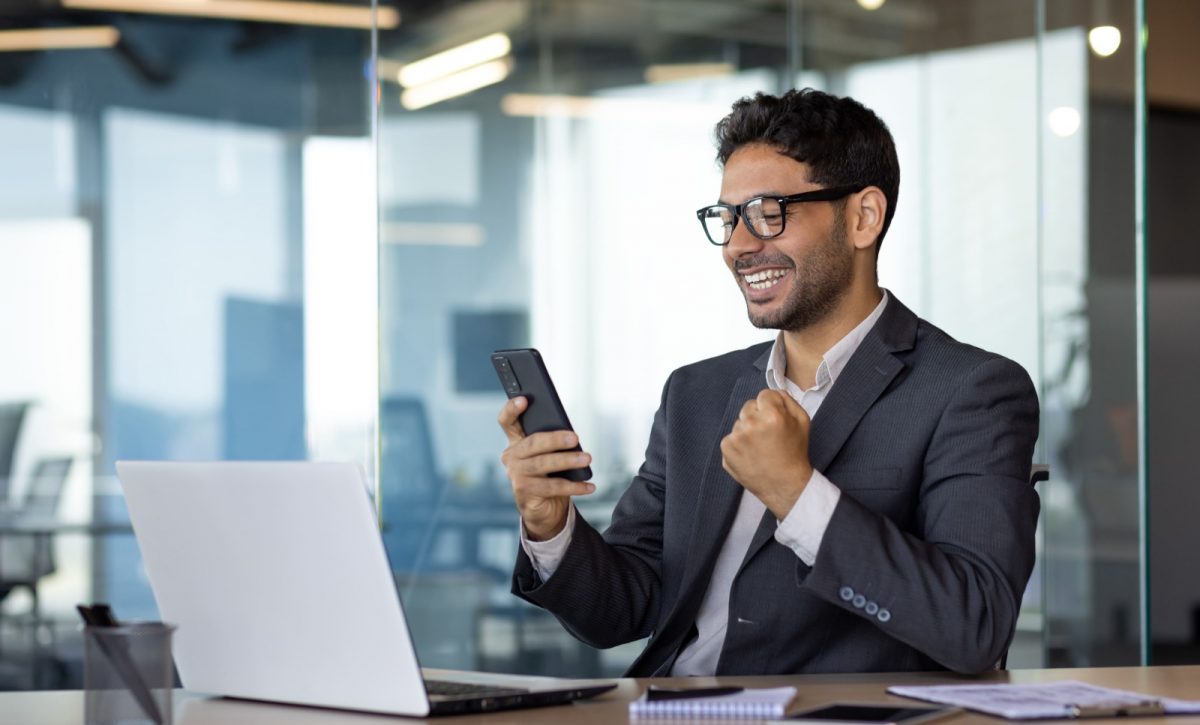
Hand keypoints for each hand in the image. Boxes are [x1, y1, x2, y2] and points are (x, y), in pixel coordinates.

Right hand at [497, 396, 594, 540]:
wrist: (543, 507)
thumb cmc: (549, 473)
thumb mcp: (549, 454)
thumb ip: (552, 442)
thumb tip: (571, 436)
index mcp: (516, 441)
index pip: (507, 421)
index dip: (512, 409)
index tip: (524, 399)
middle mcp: (512, 456)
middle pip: (532, 443)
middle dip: (554, 439)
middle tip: (575, 438)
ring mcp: (516, 475)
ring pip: (543, 464)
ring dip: (567, 461)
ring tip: (587, 459)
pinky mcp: (524, 492)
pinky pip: (552, 487)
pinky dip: (574, 486)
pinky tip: (590, 485)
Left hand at [720, 389, 814, 518]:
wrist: (784, 485)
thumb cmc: (795, 453)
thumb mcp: (803, 421)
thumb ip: (788, 400)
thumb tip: (774, 393)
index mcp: (771, 415)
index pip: (765, 394)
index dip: (773, 405)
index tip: (776, 418)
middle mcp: (750, 424)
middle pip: (749, 406)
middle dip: (758, 415)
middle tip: (768, 434)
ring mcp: (736, 438)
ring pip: (740, 422)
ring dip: (748, 430)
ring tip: (761, 446)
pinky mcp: (726, 451)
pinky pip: (731, 437)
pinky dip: (739, 444)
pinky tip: (751, 454)